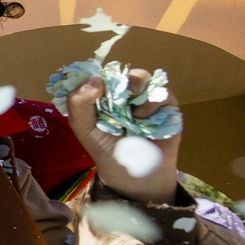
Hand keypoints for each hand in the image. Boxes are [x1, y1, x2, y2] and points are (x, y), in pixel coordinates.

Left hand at [66, 69, 182, 203]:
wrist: (133, 173)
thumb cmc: (106, 148)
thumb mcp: (84, 128)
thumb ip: (79, 104)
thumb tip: (94, 79)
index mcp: (102, 96)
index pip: (99, 74)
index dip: (96, 76)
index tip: (94, 85)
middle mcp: (123, 94)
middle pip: (122, 72)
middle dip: (117, 80)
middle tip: (115, 95)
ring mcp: (145, 98)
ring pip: (142, 77)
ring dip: (134, 89)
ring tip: (130, 112)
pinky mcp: (166, 106)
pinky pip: (162, 93)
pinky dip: (150, 103)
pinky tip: (142, 119)